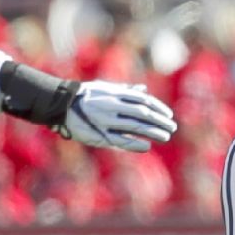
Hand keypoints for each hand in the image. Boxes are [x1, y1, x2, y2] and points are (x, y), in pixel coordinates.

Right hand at [59, 81, 177, 152]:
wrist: (61, 105)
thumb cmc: (86, 96)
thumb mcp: (105, 88)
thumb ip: (125, 90)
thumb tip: (143, 89)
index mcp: (116, 93)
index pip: (144, 100)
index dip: (159, 108)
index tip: (169, 115)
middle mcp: (113, 105)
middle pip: (143, 113)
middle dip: (160, 120)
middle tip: (172, 127)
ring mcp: (106, 120)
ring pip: (135, 126)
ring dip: (152, 131)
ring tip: (165, 136)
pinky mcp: (98, 134)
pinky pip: (120, 140)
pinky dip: (134, 143)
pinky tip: (146, 146)